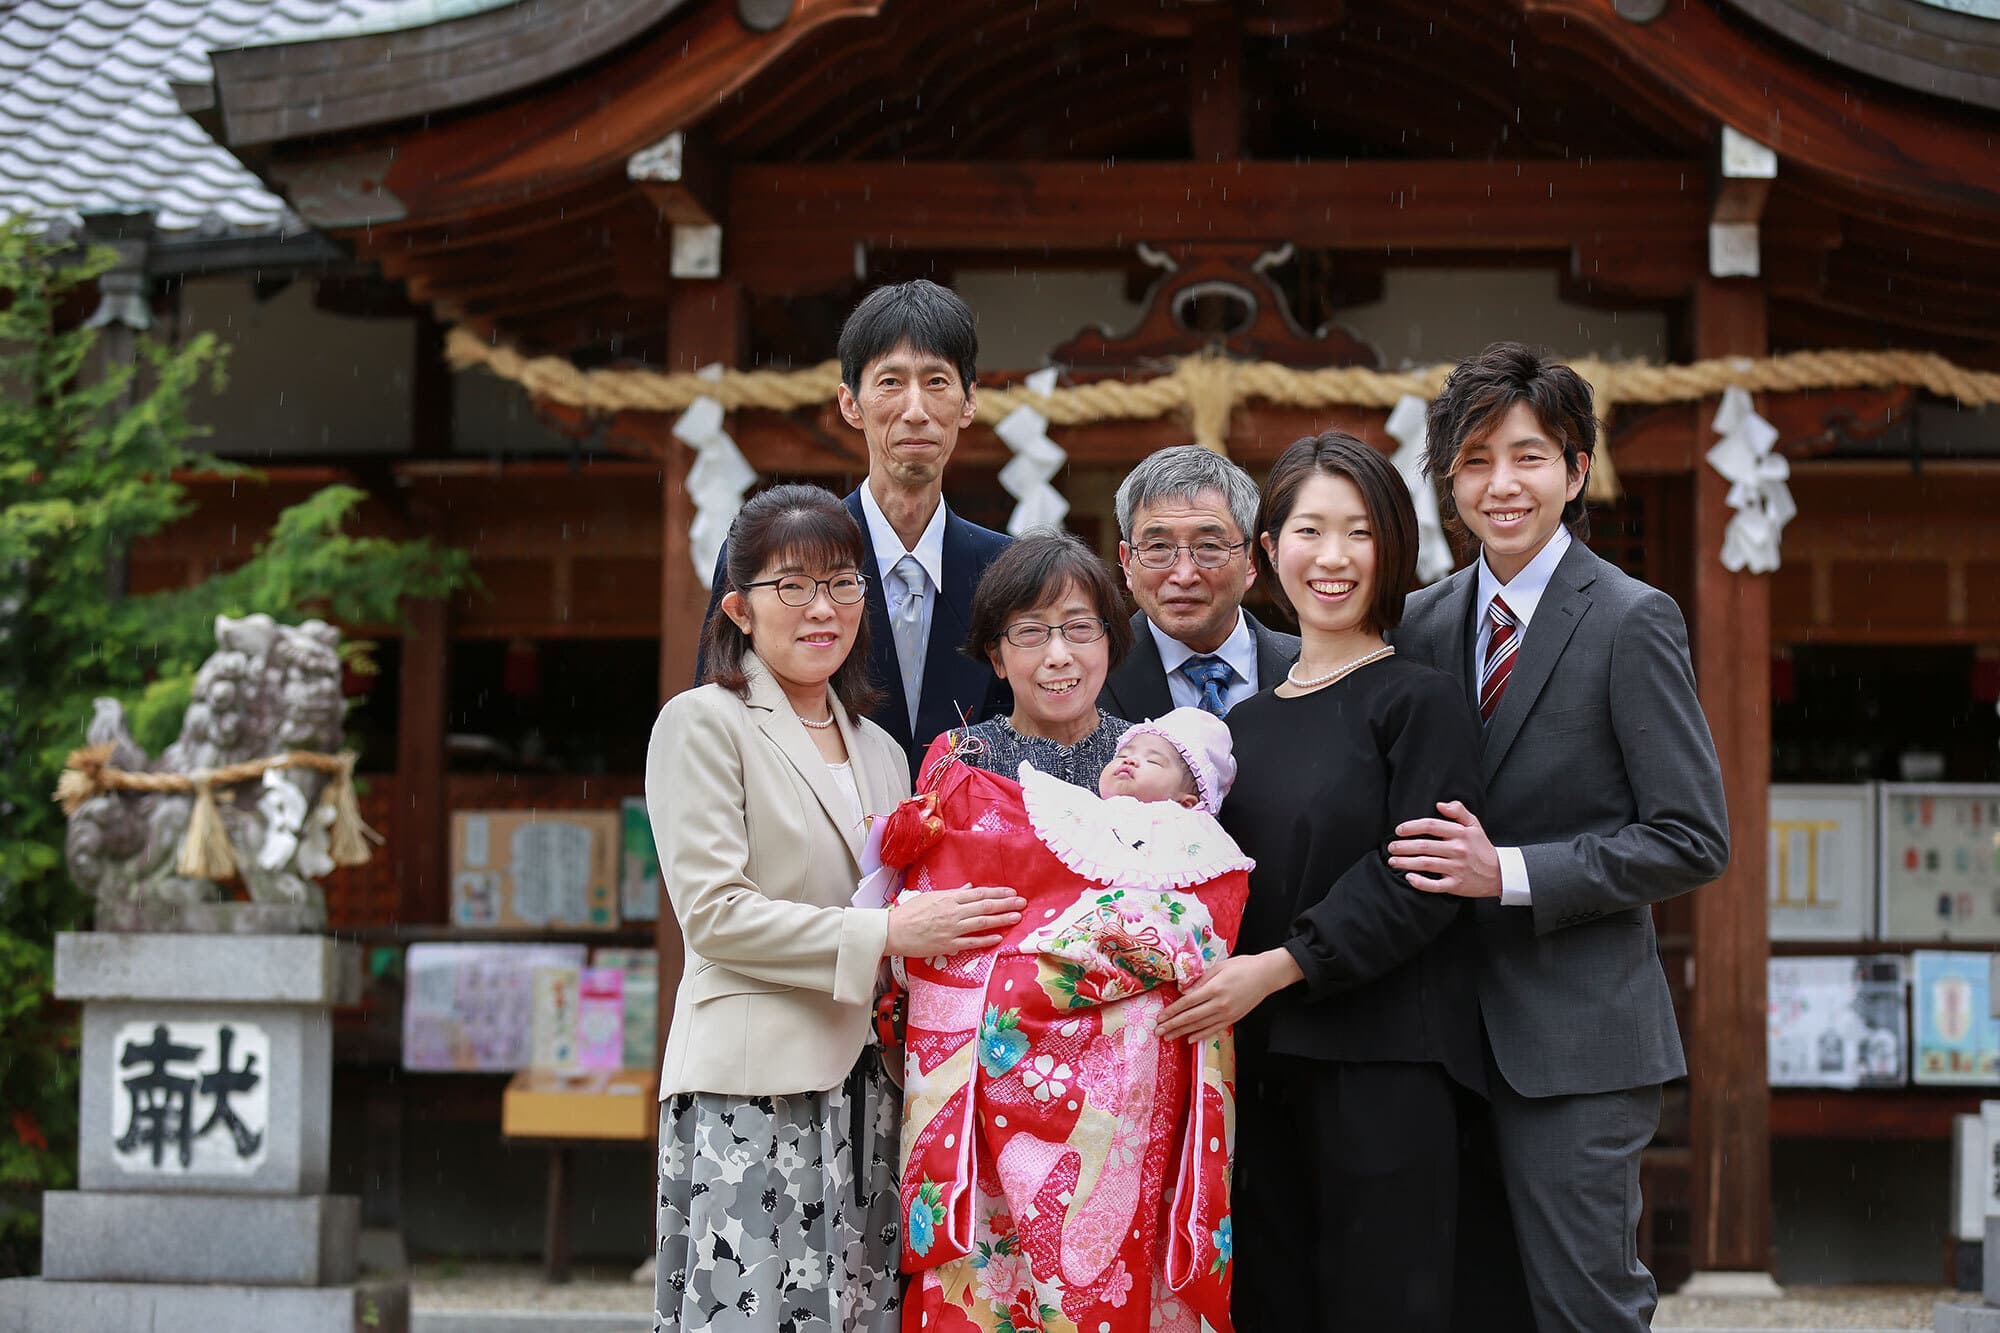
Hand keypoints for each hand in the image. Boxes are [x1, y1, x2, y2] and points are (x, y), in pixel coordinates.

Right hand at [885, 884, 1025, 956]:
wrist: (892, 931)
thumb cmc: (909, 913)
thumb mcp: (930, 896)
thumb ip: (952, 893)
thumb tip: (968, 888)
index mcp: (948, 898)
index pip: (979, 894)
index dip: (997, 893)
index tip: (1011, 892)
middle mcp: (953, 912)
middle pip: (985, 907)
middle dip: (1006, 904)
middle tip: (1022, 903)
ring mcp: (952, 929)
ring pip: (982, 923)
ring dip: (1002, 920)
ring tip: (1017, 917)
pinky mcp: (948, 945)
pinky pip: (971, 942)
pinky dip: (986, 939)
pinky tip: (999, 937)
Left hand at [1154, 950, 1300, 1044]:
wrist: (1266, 975)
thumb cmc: (1242, 966)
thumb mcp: (1219, 967)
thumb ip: (1200, 980)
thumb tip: (1183, 992)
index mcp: (1214, 988)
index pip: (1187, 1003)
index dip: (1172, 1011)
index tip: (1160, 1017)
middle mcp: (1220, 1004)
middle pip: (1191, 1017)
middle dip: (1173, 1025)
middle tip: (1158, 1032)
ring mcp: (1227, 1013)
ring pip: (1200, 1026)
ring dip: (1182, 1032)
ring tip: (1169, 1037)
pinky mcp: (1233, 1019)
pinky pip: (1214, 1030)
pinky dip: (1201, 1035)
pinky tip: (1190, 1039)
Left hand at [1387, 800, 1501, 897]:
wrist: (1500, 873)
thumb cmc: (1482, 848)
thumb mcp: (1474, 825)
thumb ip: (1459, 811)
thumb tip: (1440, 804)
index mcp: (1460, 834)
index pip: (1431, 826)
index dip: (1412, 827)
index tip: (1399, 830)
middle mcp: (1457, 850)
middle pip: (1424, 846)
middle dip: (1403, 846)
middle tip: (1390, 847)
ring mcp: (1456, 869)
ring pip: (1426, 864)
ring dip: (1406, 862)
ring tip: (1392, 861)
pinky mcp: (1456, 885)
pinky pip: (1434, 885)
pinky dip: (1420, 882)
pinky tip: (1409, 878)